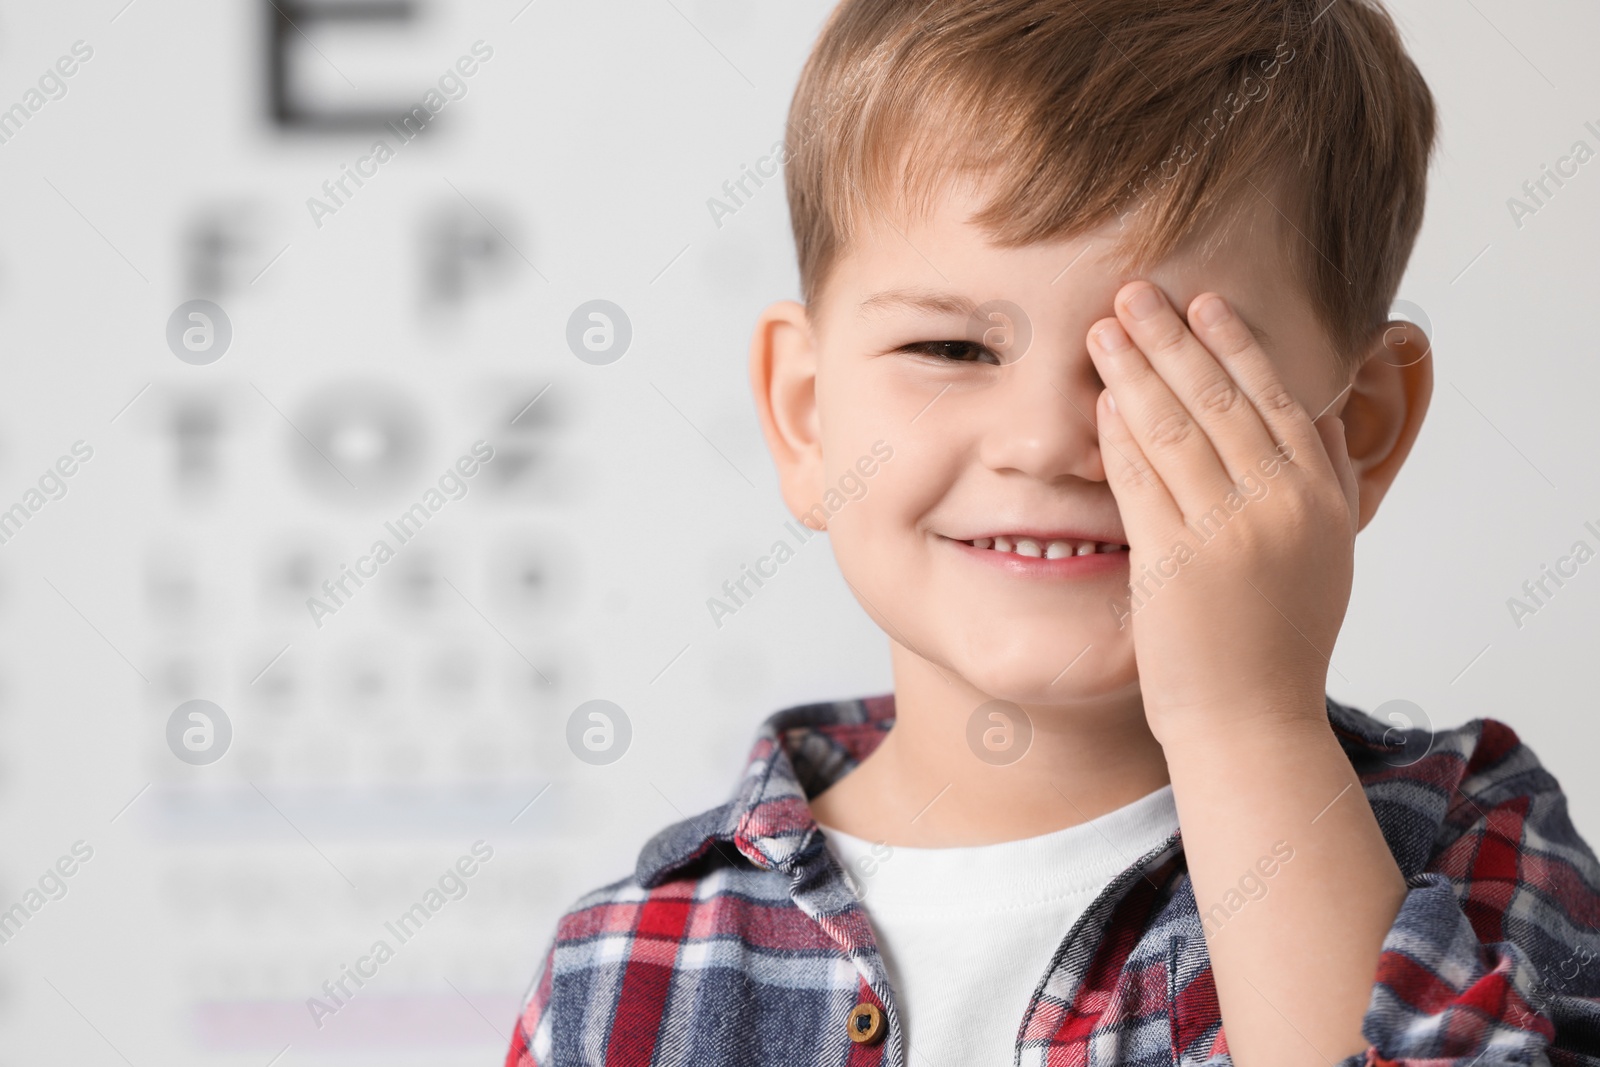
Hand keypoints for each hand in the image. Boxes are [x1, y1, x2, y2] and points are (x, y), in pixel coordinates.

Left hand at [1086, 281, 1357, 740]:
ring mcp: (1229, 534)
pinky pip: (1142, 481)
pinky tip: (1103, 399)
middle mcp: (1282, 508)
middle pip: (1222, 400)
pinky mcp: (1176, 563)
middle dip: (1175, 339)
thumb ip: (1323, 479)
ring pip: (1178, 430)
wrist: (1253, 724)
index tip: (1207, 302)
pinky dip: (1121, 434)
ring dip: (1137, 371)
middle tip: (1139, 292)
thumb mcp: (1326, 554)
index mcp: (1322, 501)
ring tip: (1107, 328)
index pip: (1276, 400)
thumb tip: (1313, 410)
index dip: (1236, 345)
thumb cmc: (1279, 643)